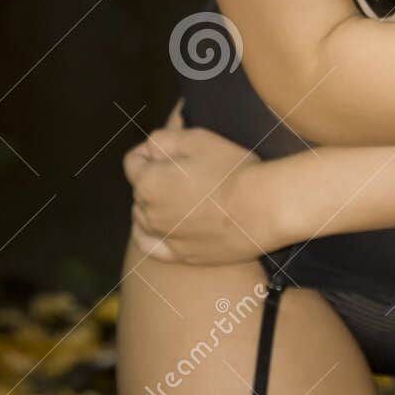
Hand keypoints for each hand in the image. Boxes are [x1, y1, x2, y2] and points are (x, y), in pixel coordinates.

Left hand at [122, 98, 268, 263]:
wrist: (262, 208)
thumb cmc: (231, 169)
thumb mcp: (196, 138)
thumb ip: (162, 140)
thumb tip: (148, 150)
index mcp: (148, 182)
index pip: (133, 161)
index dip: (150, 151)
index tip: (174, 150)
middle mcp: (148, 212)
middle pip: (139, 189)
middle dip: (154, 177)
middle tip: (187, 171)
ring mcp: (164, 237)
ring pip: (143, 217)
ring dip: (153, 205)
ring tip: (181, 197)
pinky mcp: (181, 255)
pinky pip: (150, 245)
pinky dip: (151, 234)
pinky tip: (162, 226)